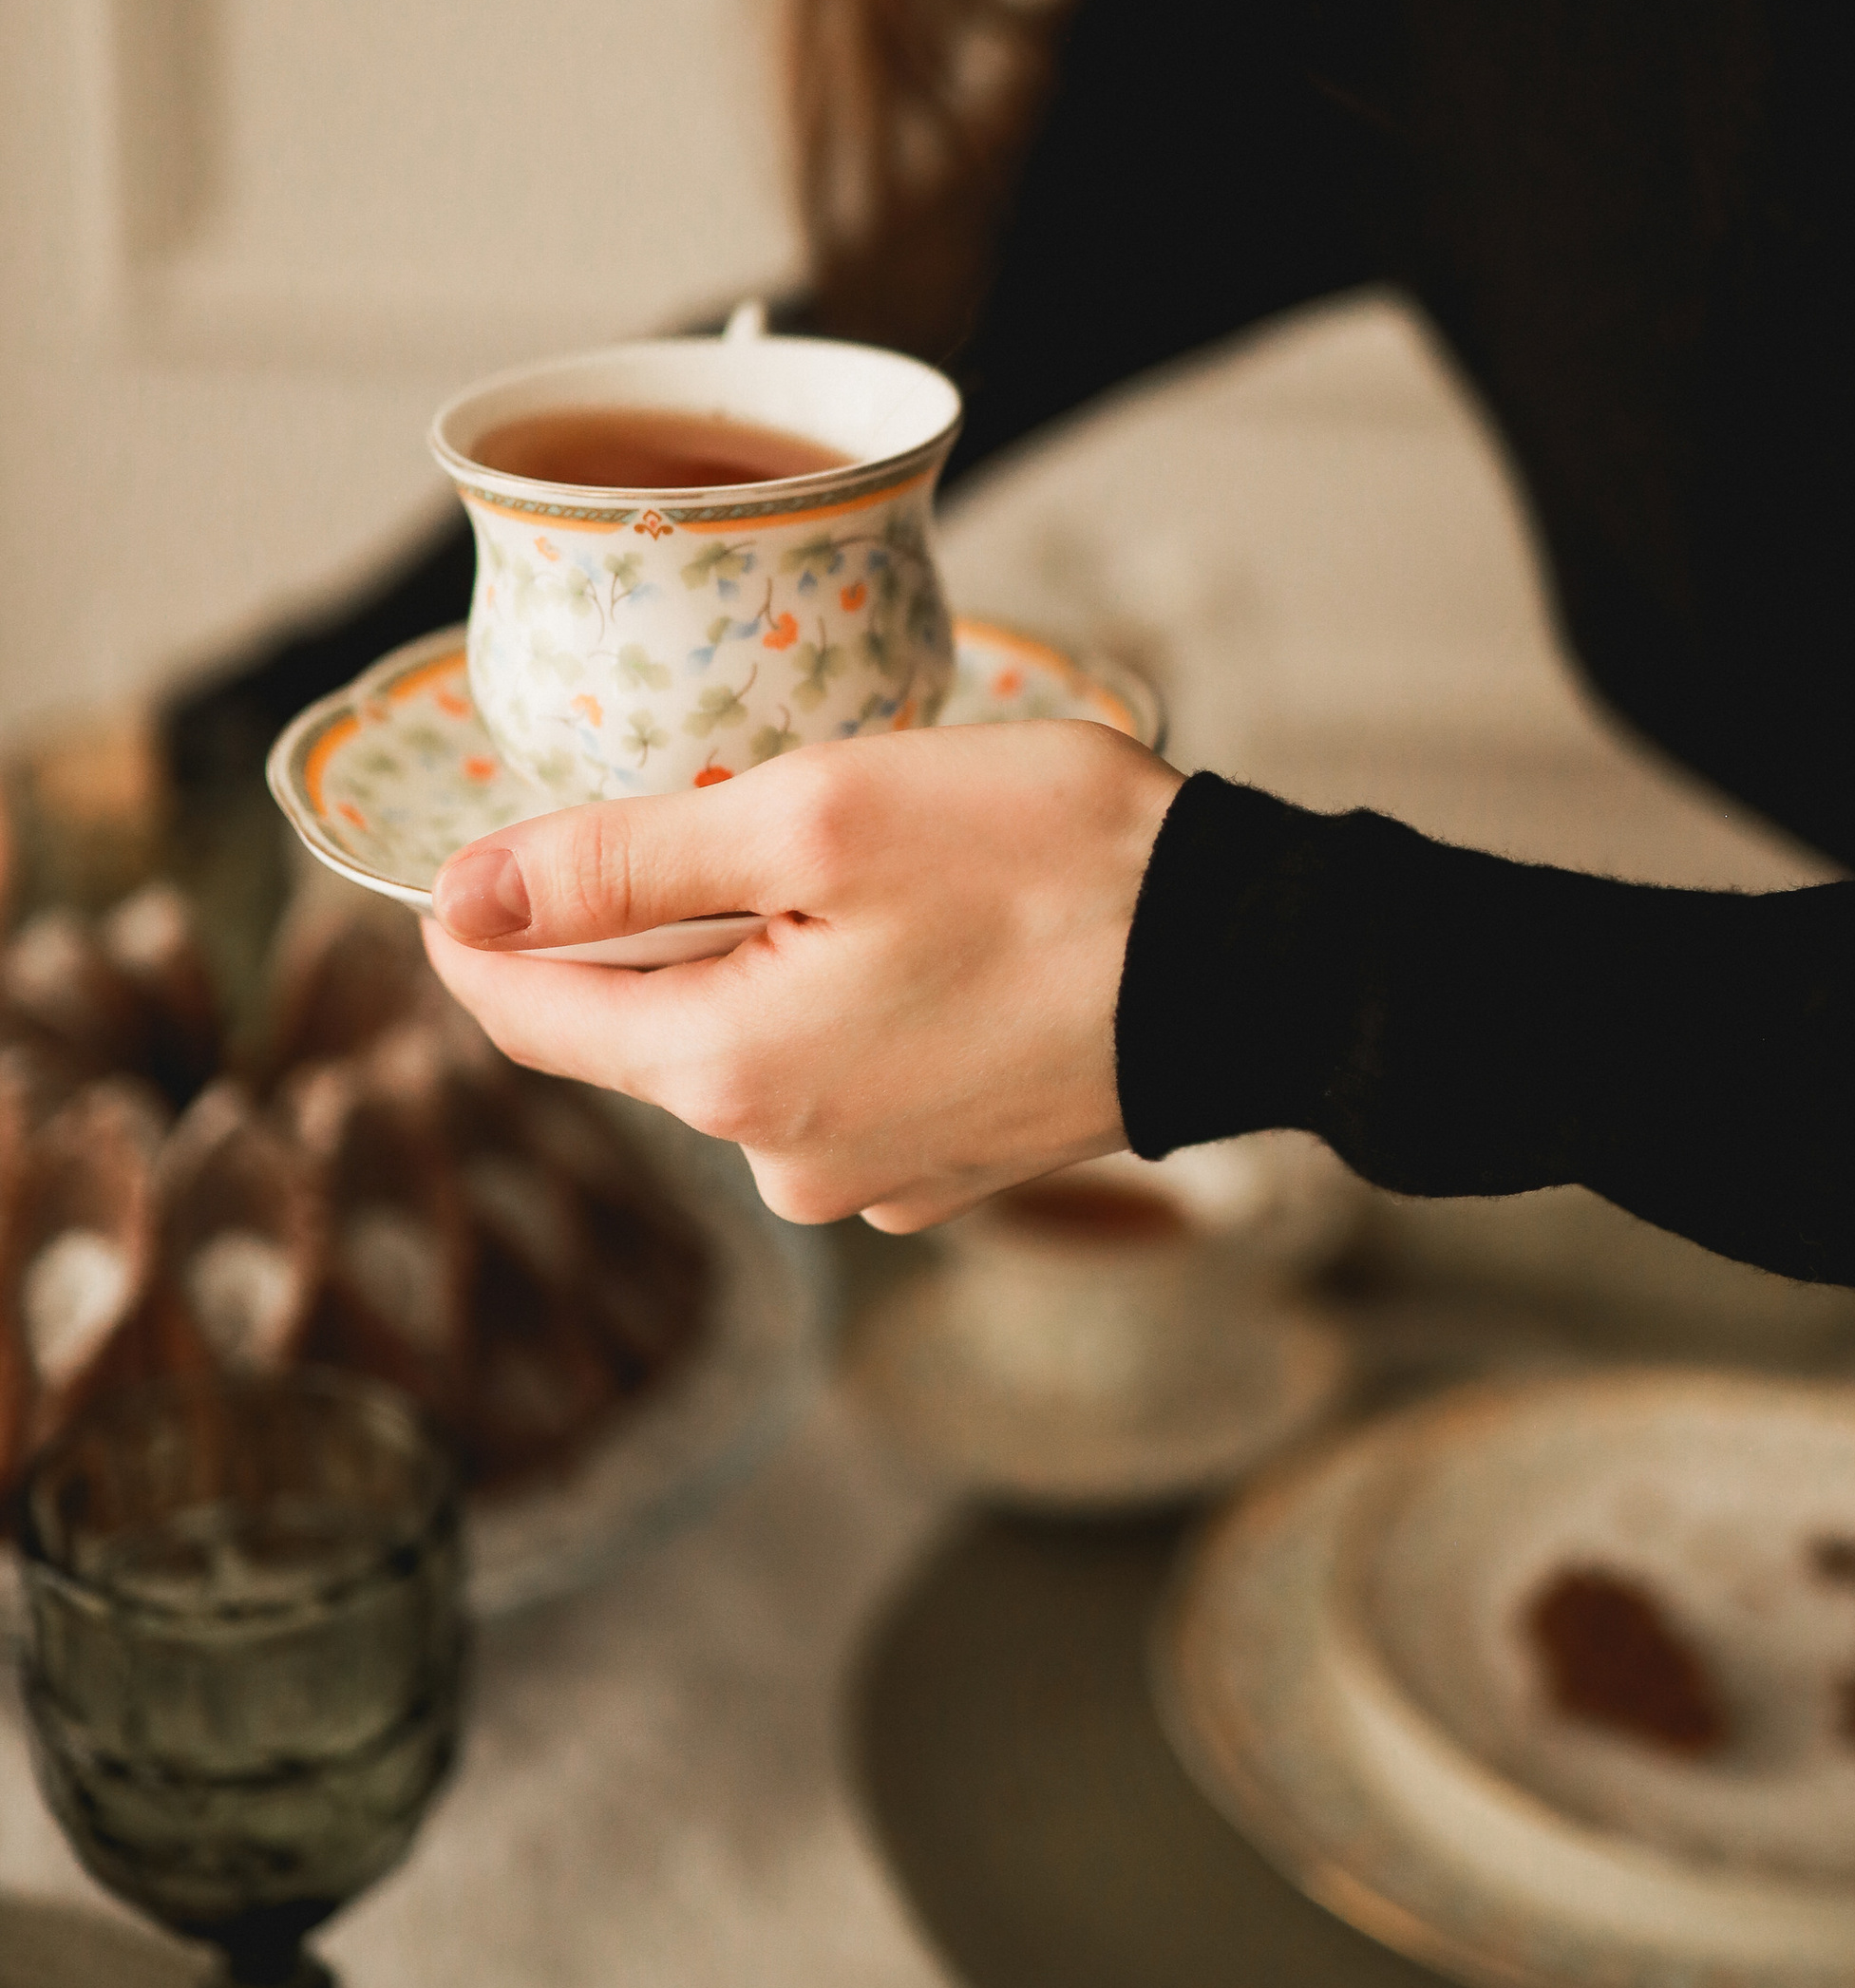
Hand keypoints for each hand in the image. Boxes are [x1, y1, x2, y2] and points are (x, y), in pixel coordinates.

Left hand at [421, 721, 1182, 1228]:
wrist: (1253, 961)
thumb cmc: (1049, 866)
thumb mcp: (816, 815)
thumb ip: (625, 863)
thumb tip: (469, 898)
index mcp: (730, 1074)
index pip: (528, 1014)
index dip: (480, 923)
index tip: (475, 848)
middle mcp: (785, 1161)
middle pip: (641, 1028)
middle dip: (659, 921)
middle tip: (736, 807)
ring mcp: (874, 1180)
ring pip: (748, 1047)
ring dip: (765, 955)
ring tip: (868, 865)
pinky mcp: (948, 1168)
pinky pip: (841, 1075)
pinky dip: (849, 997)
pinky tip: (930, 934)